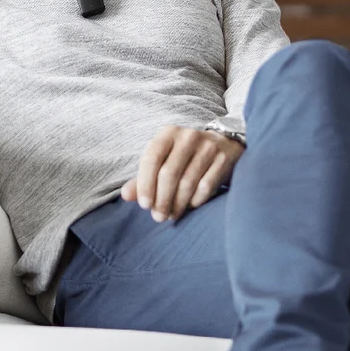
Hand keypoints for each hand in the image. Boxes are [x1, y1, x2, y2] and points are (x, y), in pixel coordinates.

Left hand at [120, 126, 244, 222]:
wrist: (223, 143)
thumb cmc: (185, 156)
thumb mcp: (163, 160)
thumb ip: (143, 178)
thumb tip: (126, 195)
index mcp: (169, 133)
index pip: (151, 158)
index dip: (145, 183)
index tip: (144, 205)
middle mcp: (188, 136)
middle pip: (169, 173)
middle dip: (162, 199)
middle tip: (158, 217)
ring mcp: (208, 146)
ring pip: (188, 182)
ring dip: (177, 204)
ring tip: (171, 215)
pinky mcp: (224, 158)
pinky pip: (206, 186)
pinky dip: (196, 200)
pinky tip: (190, 206)